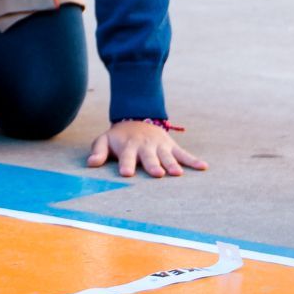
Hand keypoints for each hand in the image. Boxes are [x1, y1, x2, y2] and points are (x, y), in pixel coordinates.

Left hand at [85, 119, 206, 178]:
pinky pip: (184, 154)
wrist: (136, 118)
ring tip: (177, 174)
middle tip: (157, 174)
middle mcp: (145, 146)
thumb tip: (90, 163)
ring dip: (172, 164)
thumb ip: (98, 151)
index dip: (126, 164)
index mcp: (128, 146)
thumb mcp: (104, 140)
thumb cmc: (119, 138)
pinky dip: (193, 160)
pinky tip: (203, 167)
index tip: (126, 173)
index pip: (126, 156)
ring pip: (167, 156)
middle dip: (153, 165)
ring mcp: (160, 146)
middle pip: (149, 157)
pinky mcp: (171, 147)